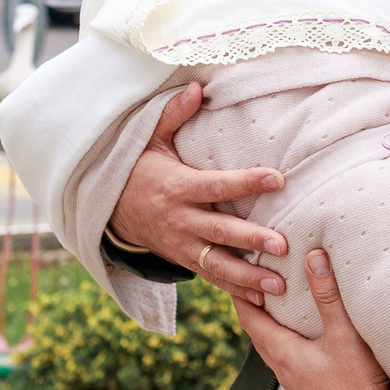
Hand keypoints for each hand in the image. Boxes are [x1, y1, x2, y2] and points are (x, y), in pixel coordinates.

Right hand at [109, 83, 287, 307]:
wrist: (107, 210)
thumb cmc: (137, 169)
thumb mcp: (148, 140)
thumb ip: (173, 115)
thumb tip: (198, 87)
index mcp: (177, 187)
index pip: (217, 185)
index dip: (246, 182)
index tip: (278, 178)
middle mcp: (180, 220)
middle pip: (220, 231)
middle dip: (251, 240)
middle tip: (282, 245)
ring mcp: (181, 245)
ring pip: (217, 265)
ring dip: (248, 278)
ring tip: (279, 286)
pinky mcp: (183, 261)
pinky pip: (210, 279)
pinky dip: (235, 292)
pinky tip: (262, 302)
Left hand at [234, 250, 389, 389]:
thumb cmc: (356, 386)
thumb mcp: (343, 334)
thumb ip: (328, 295)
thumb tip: (314, 257)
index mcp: (282, 353)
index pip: (249, 318)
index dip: (240, 294)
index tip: (236, 270)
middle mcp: (282, 368)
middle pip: (256, 332)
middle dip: (251, 305)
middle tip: (252, 279)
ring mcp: (295, 381)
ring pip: (270, 346)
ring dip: (267, 323)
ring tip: (274, 301)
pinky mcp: (309, 387)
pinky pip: (286, 357)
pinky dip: (284, 338)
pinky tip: (301, 333)